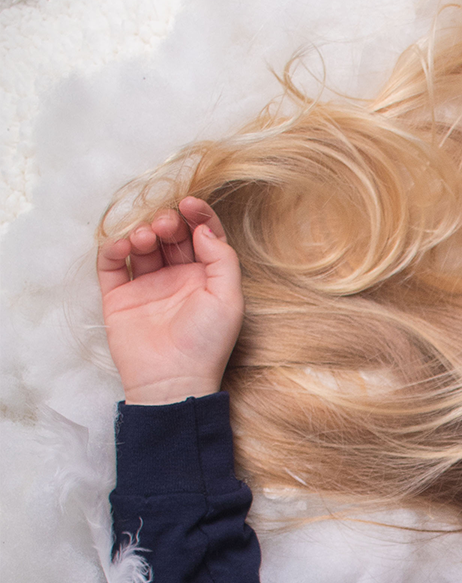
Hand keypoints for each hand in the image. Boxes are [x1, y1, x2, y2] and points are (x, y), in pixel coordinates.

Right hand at [97, 197, 243, 403]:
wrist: (173, 379)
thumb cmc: (207, 343)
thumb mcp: (229, 299)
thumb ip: (223, 259)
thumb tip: (204, 228)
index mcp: (207, 277)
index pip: (202, 235)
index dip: (197, 215)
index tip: (189, 203)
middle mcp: (177, 278)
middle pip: (171, 236)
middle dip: (168, 221)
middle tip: (166, 224)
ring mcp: (147, 285)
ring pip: (141, 244)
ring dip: (142, 231)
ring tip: (147, 238)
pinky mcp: (119, 296)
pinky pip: (111, 264)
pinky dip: (115, 247)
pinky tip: (125, 246)